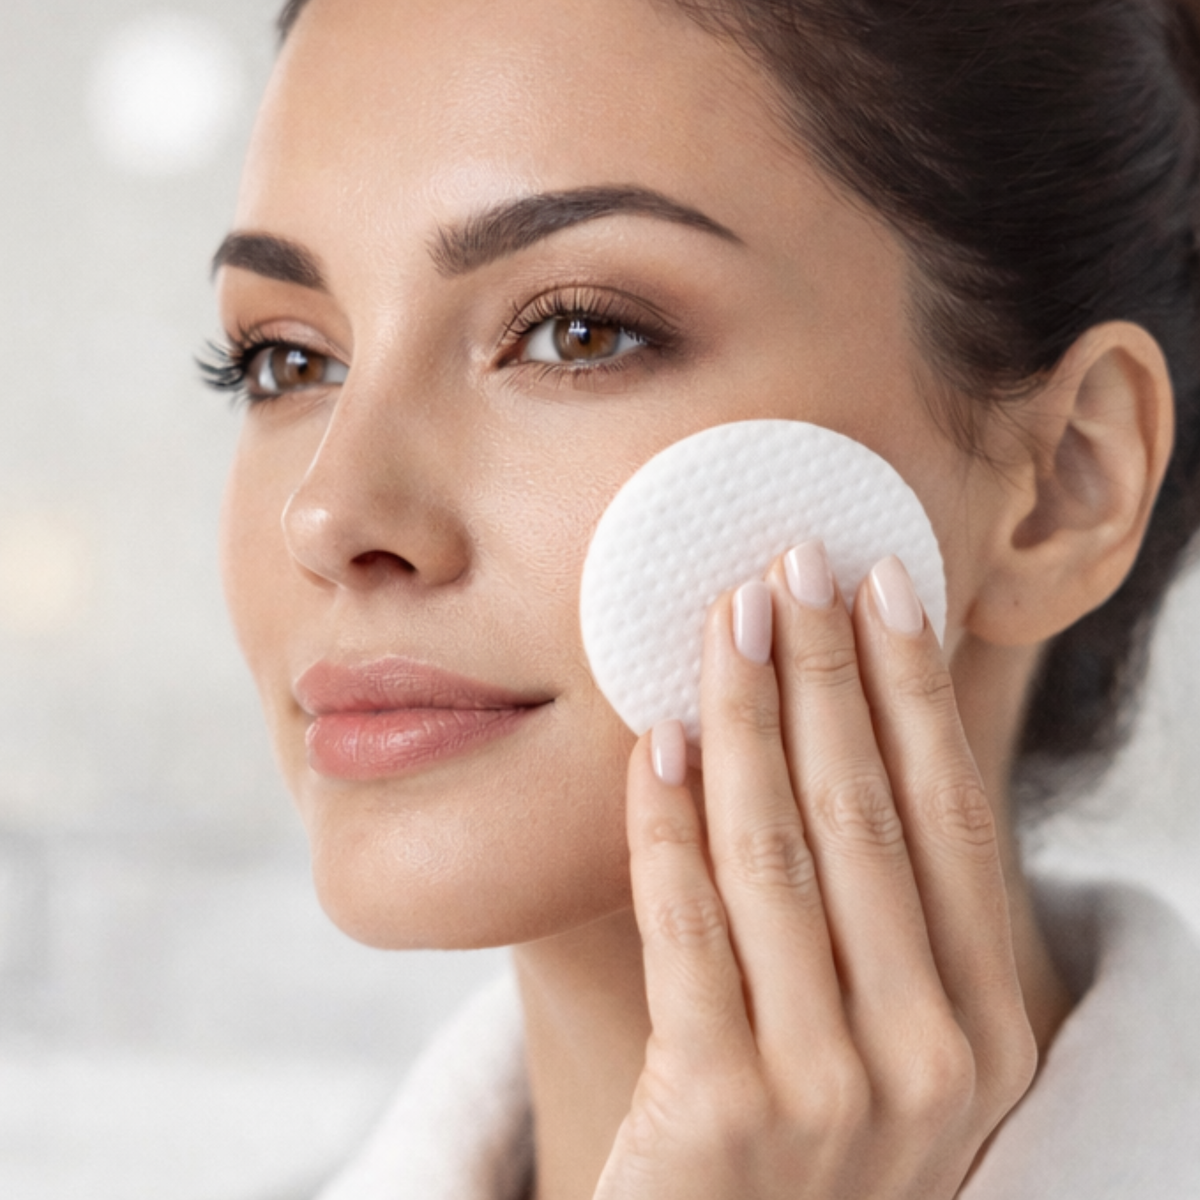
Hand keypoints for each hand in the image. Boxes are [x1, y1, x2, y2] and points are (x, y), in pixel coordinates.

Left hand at [595, 541, 1037, 1199]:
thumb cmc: (810, 1141)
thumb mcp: (886, 1041)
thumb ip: (881, 918)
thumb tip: (842, 732)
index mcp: (987, 1026)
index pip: (951, 815)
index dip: (916, 687)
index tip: (885, 583)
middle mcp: (931, 1056)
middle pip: (867, 811)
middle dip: (828, 668)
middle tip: (795, 559)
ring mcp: (828, 1090)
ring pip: (777, 852)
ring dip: (748, 714)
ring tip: (724, 618)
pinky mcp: (717, 1112)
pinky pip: (686, 927)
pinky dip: (668, 824)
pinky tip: (656, 742)